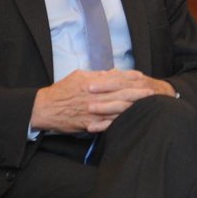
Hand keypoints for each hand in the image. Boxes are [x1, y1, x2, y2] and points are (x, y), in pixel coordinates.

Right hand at [31, 69, 173, 133]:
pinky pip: (107, 124)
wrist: (44, 108)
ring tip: (147, 107)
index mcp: (92, 83)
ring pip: (117, 110)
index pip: (116, 80)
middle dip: (137, 94)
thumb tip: (111, 72)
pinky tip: (130, 122)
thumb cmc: (61, 91)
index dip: (130, 79)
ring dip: (133, 108)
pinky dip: (119, 122)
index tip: (142, 78)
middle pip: (120, 95)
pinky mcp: (90, 124)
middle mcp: (94, 97)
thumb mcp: (78, 76)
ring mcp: (93, 112)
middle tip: (152, 92)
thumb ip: (96, 74)